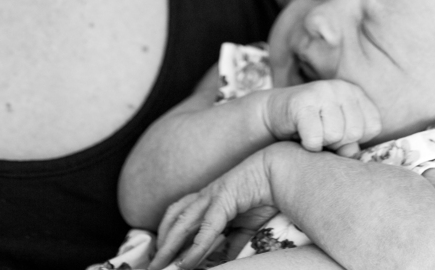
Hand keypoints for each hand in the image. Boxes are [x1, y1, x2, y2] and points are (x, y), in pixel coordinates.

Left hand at [153, 149, 275, 268]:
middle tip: (153, 267)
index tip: (163, 259)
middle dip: (162, 245)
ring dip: (169, 244)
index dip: (169, 238)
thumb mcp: (247, 227)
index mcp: (209, 201)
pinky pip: (205, 227)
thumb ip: (235, 242)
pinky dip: (195, 247)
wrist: (281, 173)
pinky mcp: (222, 198)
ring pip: (181, 222)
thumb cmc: (266, 195)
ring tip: (162, 263)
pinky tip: (187, 262)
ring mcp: (211, 195)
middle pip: (174, 220)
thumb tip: (227, 259)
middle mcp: (205, 197)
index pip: (181, 220)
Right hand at [262, 80, 379, 156]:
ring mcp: (322, 92)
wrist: (273, 115)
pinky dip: (308, 145)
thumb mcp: (337, 134)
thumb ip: (351, 144)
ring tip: (312, 132)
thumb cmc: (311, 127)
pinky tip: (300, 136)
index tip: (339, 133)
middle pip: (355, 133)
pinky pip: (314, 138)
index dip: (355, 139)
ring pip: (335, 136)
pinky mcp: (302, 102)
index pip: (373, 127)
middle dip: (338, 143)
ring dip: (321, 143)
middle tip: (322, 134)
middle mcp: (342, 88)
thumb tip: (353, 153)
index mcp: (355, 93)